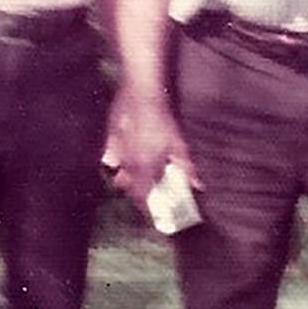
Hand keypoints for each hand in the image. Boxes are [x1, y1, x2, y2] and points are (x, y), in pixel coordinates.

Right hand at [102, 85, 194, 206]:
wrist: (141, 94)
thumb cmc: (162, 120)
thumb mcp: (178, 144)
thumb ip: (186, 167)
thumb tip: (197, 186)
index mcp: (144, 168)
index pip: (143, 198)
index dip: (148, 209)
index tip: (154, 215)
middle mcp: (127, 164)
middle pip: (129, 190)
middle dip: (138, 196)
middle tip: (149, 196)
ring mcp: (116, 152)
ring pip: (119, 175)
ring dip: (128, 181)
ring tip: (138, 178)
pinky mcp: (109, 139)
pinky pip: (110, 158)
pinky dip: (116, 162)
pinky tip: (123, 158)